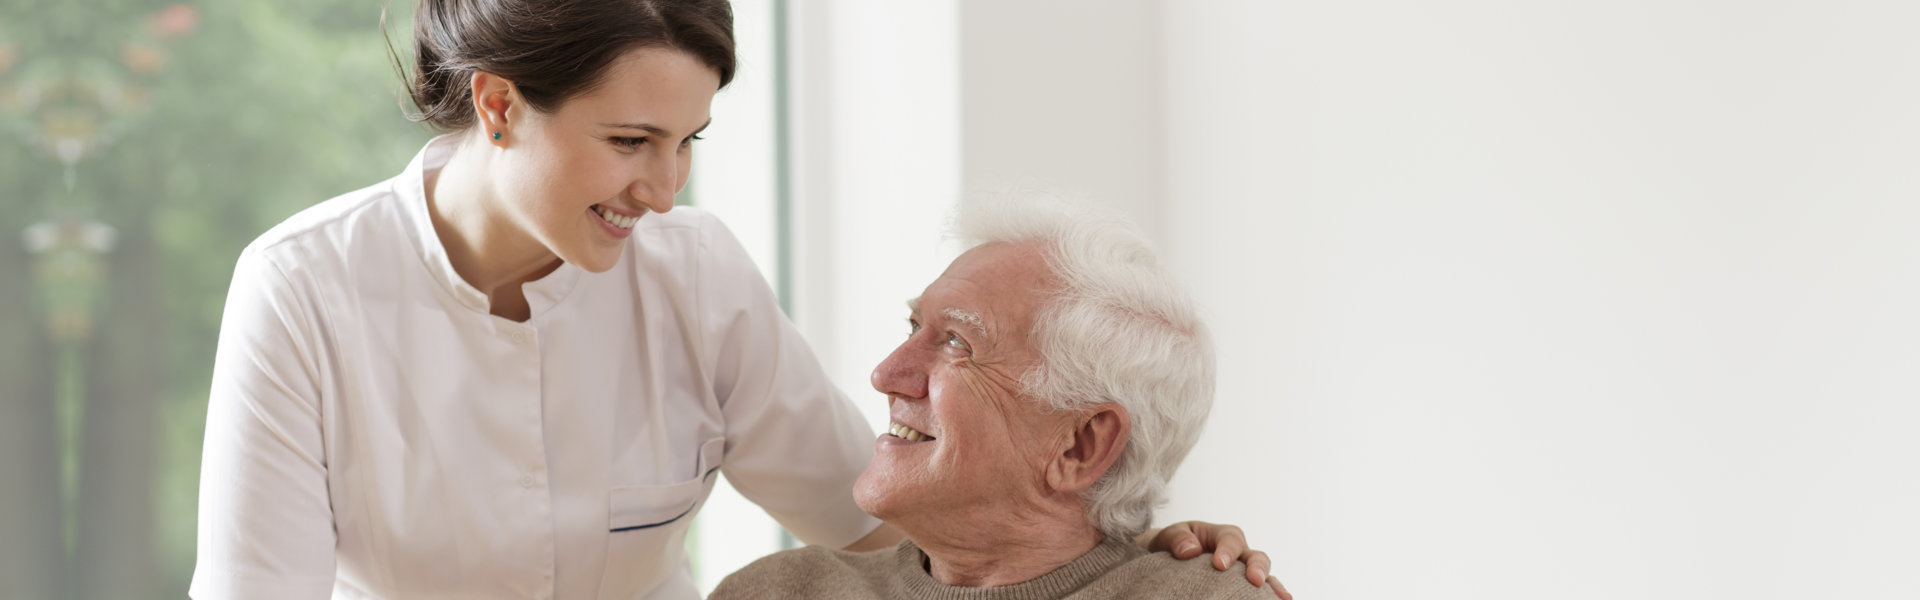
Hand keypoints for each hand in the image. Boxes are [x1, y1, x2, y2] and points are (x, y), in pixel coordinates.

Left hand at [1144, 521, 1291, 599]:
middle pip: (1256, 556)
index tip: (1219, 564)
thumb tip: (1191, 549)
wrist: (1171, 559)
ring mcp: (1244, 571)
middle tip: (1255, 580)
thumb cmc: (1174, 545)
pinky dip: (1271, 596)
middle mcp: (1239, 553)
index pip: (1230, 539)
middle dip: (1258, 567)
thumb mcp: (1169, 536)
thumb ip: (1178, 538)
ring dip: (1273, 586)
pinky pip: (1261, 592)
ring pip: (1265, 575)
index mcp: (1222, 536)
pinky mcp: (1243, 587)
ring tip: (1282, 598)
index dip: (1228, 550)